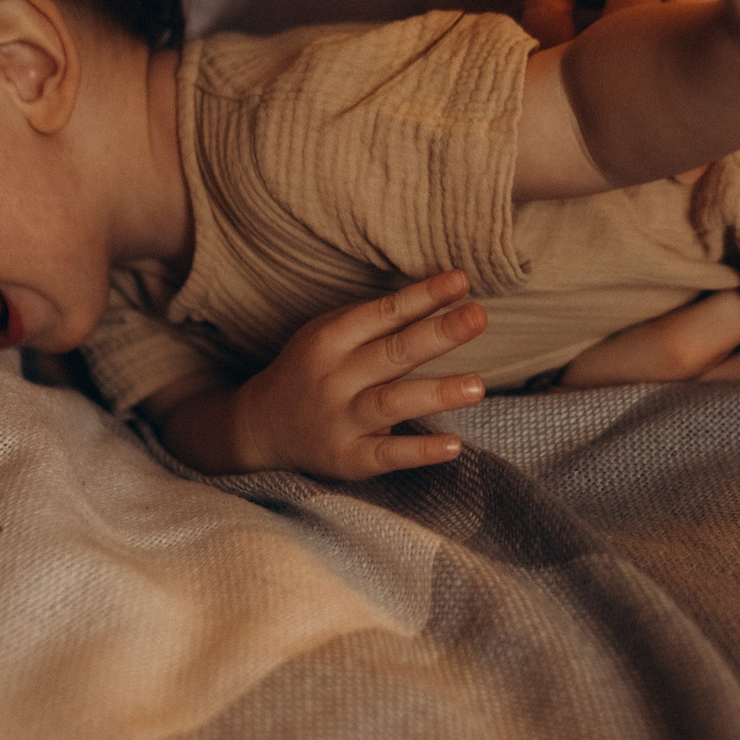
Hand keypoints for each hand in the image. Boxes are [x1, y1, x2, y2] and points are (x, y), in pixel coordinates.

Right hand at [209, 271, 489, 479]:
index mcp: (330, 338)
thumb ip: (377, 318)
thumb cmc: (311, 369)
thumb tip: (442, 291)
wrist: (261, 426)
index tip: (462, 281)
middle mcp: (334, 377)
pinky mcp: (347, 458)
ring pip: (392, 403)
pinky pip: (386, 455)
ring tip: (477, 386)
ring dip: (435, 393)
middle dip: (438, 334)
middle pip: (393, 352)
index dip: (423, 296)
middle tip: (478, 316)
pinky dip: (419, 452)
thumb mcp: (329, 333)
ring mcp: (339, 420)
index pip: (384, 313)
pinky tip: (453, 445)